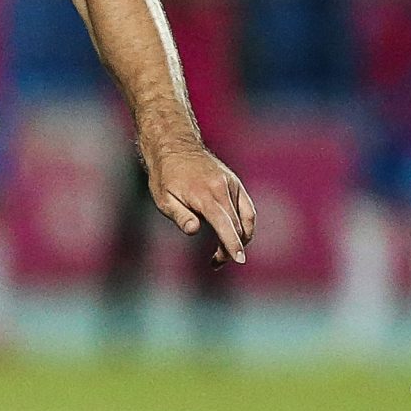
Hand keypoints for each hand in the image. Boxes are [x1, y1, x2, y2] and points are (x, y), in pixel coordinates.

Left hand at [147, 143, 254, 265]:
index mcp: (204, 194)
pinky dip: (245, 224)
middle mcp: (222, 188)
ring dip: (240, 238)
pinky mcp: (235, 183)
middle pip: (237, 225)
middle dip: (231, 247)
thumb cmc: (165, 176)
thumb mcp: (163, 199)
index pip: (224, 223)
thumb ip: (179, 216)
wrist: (175, 147)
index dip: (232, 243)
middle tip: (216, 262)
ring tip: (225, 252)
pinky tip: (234, 234)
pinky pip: (247, 208)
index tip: (239, 260)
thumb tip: (194, 231)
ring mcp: (232, 184)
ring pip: (246, 218)